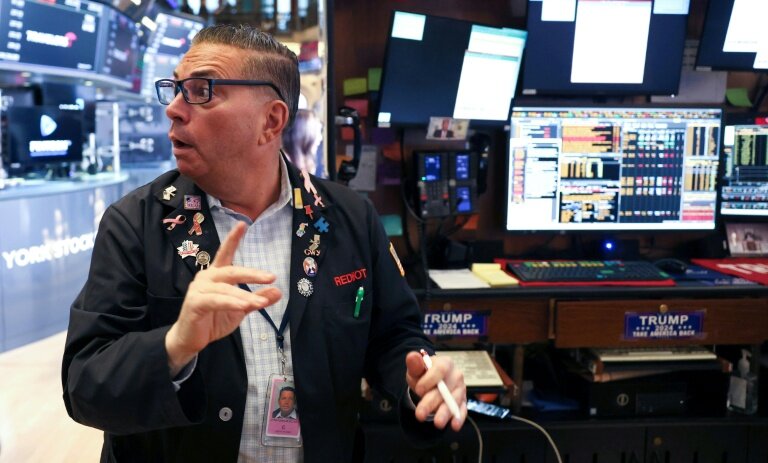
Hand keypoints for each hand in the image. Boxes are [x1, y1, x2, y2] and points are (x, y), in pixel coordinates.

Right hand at [165, 221, 281, 374]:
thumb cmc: (214, 320)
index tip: (242, 224)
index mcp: (216, 275)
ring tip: (262, 302)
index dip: (233, 239)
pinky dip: (232, 302)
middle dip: (252, 274)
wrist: (191, 340)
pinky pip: (217, 301)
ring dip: (245, 295)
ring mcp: (198, 289)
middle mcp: (206, 278)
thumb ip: (257, 298)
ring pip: (226, 289)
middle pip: (231, 270)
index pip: (225, 253)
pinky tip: (245, 306)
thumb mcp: (240, 308)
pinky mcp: (194, 303)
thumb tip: (278, 291)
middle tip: (271, 277)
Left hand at [405, 351, 466, 430]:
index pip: (440, 370)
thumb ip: (414, 364)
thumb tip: (412, 356)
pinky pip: (462, 409)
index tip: (418, 390)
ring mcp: (461, 389)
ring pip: (453, 401)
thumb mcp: (416, 369)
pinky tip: (454, 425)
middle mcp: (456, 375)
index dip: (429, 380)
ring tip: (437, 423)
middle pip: (445, 389)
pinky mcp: (463, 401)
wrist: (430, 382)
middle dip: (431, 402)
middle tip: (420, 414)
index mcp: (445, 363)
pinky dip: (459, 418)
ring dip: (445, 413)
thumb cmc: (423, 374)